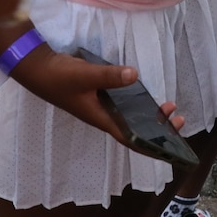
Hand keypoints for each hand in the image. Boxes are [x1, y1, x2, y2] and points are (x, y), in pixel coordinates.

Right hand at [8, 46, 185, 142]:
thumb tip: (135, 75)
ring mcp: (100, 107)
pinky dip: (137, 104)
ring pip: (130, 117)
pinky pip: (123, 105)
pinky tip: (147, 96)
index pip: (131, 139)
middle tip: (178, 119)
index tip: (172, 148)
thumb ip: (109, 76)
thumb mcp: (86, 75)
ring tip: (169, 108)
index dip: (151, 147)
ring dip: (149, 116)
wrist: (37, 68)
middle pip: (135, 129)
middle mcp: (103, 117)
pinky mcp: (98, 95)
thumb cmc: (59, 77)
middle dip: (158, 129)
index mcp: (101, 119)